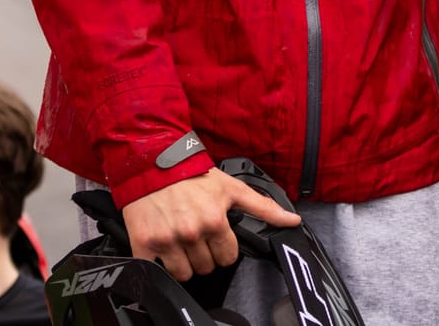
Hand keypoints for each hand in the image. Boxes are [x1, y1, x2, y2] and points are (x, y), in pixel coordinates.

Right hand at [121, 168, 299, 280]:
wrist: (153, 163)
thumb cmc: (193, 175)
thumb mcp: (232, 187)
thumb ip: (264, 207)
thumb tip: (293, 221)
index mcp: (215, 221)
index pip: (228, 257)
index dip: (223, 249)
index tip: (216, 237)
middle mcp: (191, 232)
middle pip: (206, 267)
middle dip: (204, 254)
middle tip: (196, 235)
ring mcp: (167, 240)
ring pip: (184, 274)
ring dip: (183, 262)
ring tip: (180, 240)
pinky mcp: (145, 244)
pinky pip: (157, 271)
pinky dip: (160, 263)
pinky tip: (163, 245)